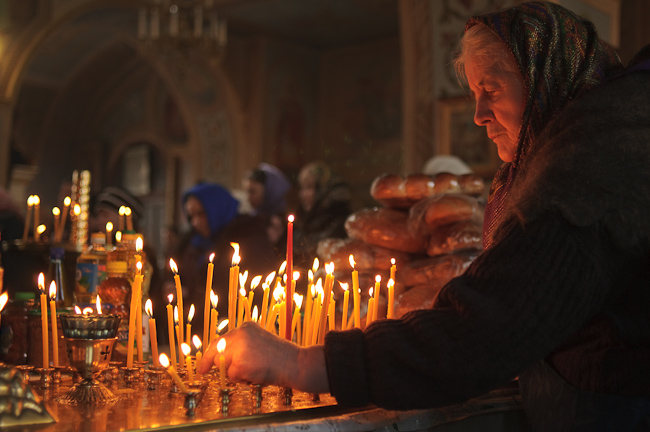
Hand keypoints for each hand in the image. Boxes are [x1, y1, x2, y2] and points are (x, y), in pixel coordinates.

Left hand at [199, 322, 329, 393]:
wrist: (296, 364)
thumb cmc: (281, 357)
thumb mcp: (258, 343)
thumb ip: (241, 347)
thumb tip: (221, 358)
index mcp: (246, 327)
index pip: (221, 339)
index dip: (211, 352)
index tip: (204, 362)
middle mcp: (240, 334)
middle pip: (216, 350)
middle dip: (209, 362)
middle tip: (203, 371)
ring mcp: (239, 348)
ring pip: (225, 366)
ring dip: (236, 373)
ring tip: (255, 371)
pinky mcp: (239, 363)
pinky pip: (233, 376)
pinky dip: (243, 380)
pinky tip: (257, 375)